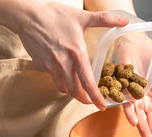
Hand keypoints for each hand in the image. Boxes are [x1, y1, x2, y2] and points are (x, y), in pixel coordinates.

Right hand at [12, 1, 128, 110]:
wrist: (26, 15)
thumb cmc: (54, 14)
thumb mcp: (82, 16)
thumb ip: (105, 20)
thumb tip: (124, 21)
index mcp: (76, 53)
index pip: (88, 83)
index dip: (96, 98)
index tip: (102, 107)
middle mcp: (63, 62)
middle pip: (75, 91)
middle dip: (85, 99)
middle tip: (91, 100)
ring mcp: (50, 65)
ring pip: (63, 88)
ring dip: (72, 91)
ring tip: (79, 89)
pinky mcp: (41, 65)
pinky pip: (53, 78)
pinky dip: (61, 80)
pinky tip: (64, 73)